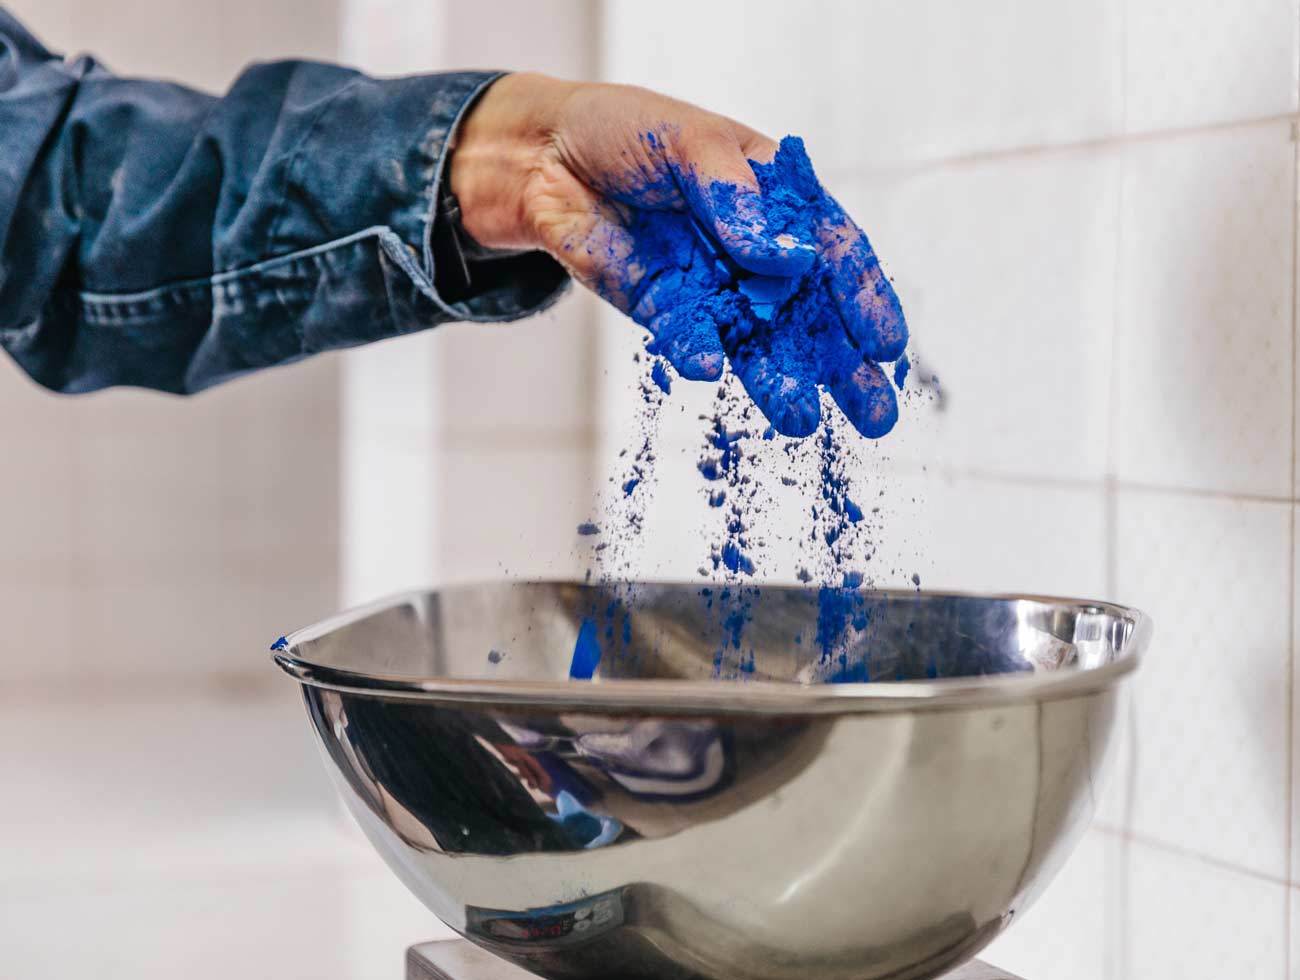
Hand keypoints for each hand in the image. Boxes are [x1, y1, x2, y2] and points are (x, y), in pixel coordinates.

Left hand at [450, 73, 907, 438]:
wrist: (547, 156)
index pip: (836, 253)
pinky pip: (691, 340)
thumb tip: (783, 259)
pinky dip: (702, 354)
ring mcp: (714, 290)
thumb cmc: (629, 132)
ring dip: (783, 384)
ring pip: (759, 344)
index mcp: (780, 202)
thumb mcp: (689, 144)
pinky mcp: (668, 314)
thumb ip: (734, 196)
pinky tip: (714, 371)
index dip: (865, 299)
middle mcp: (757, 254)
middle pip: (811, 315)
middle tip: (876, 415)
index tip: (887, 346)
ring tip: (803, 422)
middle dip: (844, 367)